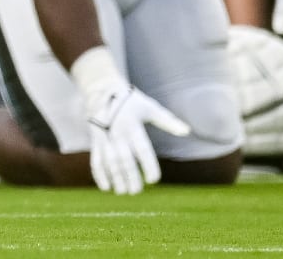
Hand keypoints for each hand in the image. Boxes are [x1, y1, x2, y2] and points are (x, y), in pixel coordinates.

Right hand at [73, 47, 189, 194]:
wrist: (101, 90)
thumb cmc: (131, 101)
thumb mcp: (149, 108)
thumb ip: (168, 121)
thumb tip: (187, 131)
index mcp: (133, 126)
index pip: (142, 149)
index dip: (147, 165)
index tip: (153, 179)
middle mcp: (117, 133)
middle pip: (123, 159)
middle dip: (129, 176)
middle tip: (137, 191)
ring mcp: (104, 137)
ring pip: (109, 161)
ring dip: (115, 178)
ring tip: (123, 192)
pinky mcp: (95, 140)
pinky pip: (95, 159)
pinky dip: (99, 174)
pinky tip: (106, 187)